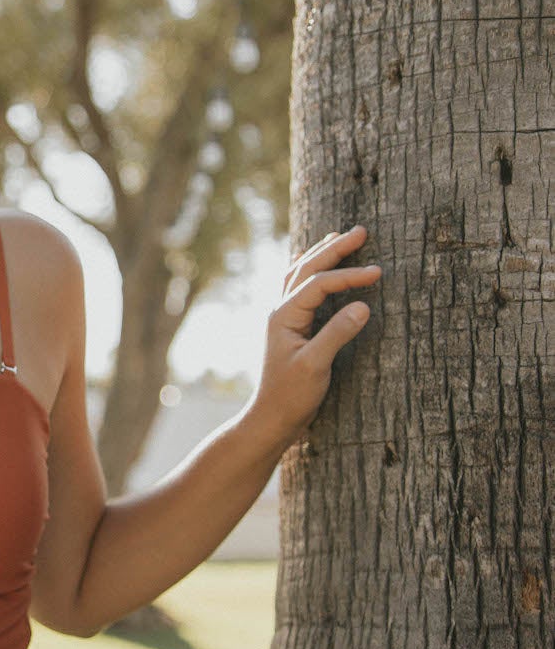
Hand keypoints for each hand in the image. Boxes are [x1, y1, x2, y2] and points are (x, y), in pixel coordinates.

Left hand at [243, 223, 381, 450]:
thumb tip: (363, 306)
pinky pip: (299, 288)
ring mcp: (283, 317)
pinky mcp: (289, 327)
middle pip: (306, 268)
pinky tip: (319, 269)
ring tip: (339, 238)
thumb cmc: (291, 395)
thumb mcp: (316, 366)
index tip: (378, 272)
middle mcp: (280, 310)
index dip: (350, 276)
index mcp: (285, 316)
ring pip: (299, 274)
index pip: (319, 284)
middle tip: (361, 231)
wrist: (271, 417)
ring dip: (320, 254)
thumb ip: (337, 334)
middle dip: (334, 248)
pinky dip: (312, 272)